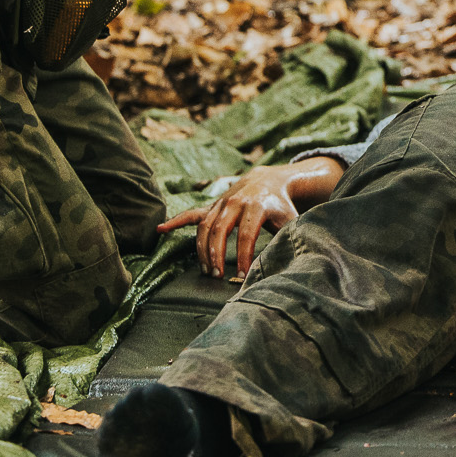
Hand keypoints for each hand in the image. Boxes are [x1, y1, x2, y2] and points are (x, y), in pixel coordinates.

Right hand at [157, 158, 343, 279]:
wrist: (269, 180)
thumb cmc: (281, 206)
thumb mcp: (291, 219)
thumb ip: (292, 237)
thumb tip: (295, 258)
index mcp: (256, 206)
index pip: (247, 234)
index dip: (244, 255)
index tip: (242, 274)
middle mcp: (235, 202)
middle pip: (220, 230)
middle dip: (216, 254)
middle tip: (216, 276)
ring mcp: (221, 202)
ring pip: (204, 226)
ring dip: (201, 249)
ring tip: (205, 270)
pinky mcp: (212, 205)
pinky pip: (192, 213)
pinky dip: (175, 221)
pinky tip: (160, 229)